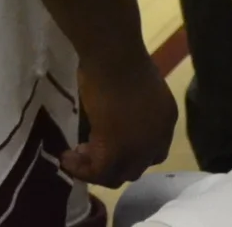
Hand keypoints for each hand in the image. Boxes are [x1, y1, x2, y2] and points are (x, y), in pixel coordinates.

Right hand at [62, 55, 177, 186]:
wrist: (114, 55)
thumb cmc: (121, 59)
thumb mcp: (135, 87)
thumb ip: (132, 108)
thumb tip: (112, 118)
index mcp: (166, 119)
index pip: (154, 151)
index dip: (132, 153)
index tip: (109, 144)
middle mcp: (157, 137)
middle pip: (137, 167)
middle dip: (113, 164)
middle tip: (87, 150)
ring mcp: (139, 147)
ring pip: (119, 175)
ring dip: (95, 170)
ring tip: (74, 157)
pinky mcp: (115, 151)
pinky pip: (98, 172)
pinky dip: (81, 170)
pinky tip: (66, 158)